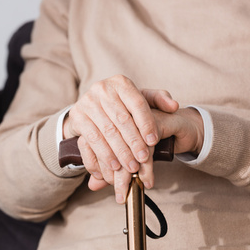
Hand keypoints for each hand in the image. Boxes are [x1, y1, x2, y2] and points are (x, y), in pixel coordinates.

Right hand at [63, 75, 202, 202]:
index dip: (146, 124)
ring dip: (119, 152)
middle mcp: (102, 88)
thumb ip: (158, 101)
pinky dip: (103, 155)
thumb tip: (173, 106)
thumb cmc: (121, 106)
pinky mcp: (77, 116)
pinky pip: (91, 139)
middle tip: (143, 160)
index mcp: (121, 82)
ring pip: (106, 131)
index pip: (137, 103)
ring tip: (130, 167)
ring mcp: (87, 102)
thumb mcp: (140, 100)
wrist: (89, 108)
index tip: (154, 142)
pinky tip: (113, 167)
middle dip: (133, 142)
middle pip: (121, 119)